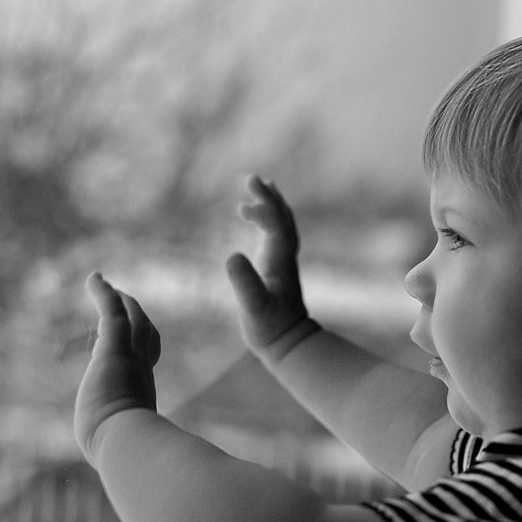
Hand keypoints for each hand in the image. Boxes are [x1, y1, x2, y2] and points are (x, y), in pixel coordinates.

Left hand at [74, 272, 159, 463]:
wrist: (122, 444)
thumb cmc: (124, 455)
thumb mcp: (124, 451)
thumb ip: (135, 457)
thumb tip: (142, 489)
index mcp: (141, 391)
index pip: (146, 360)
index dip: (144, 346)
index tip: (141, 342)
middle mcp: (139, 370)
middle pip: (145, 334)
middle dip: (137, 318)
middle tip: (126, 303)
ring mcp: (129, 357)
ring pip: (133, 319)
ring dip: (121, 302)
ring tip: (110, 289)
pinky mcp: (113, 347)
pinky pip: (110, 311)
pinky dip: (103, 293)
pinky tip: (95, 278)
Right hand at [226, 175, 316, 360]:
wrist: (289, 344)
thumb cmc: (269, 329)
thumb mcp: (252, 307)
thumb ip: (244, 283)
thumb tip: (231, 255)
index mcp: (280, 263)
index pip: (276, 228)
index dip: (263, 213)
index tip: (242, 206)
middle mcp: (285, 257)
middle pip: (281, 219)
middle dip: (267, 197)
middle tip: (250, 177)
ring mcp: (284, 261)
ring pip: (282, 224)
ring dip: (271, 203)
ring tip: (257, 183)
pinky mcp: (279, 266)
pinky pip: (277, 233)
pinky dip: (269, 218)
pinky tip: (257, 213)